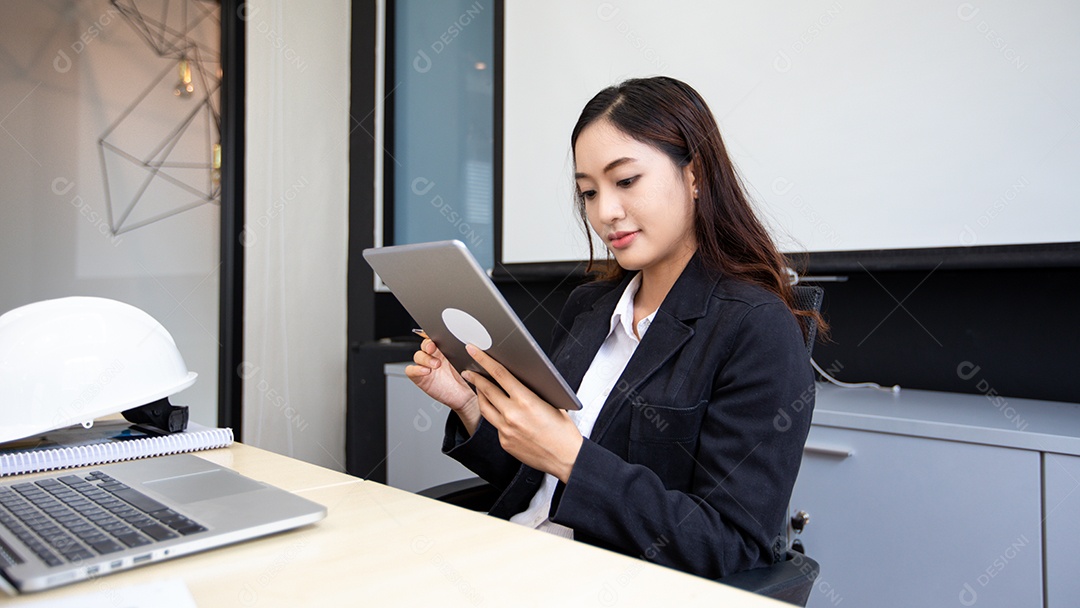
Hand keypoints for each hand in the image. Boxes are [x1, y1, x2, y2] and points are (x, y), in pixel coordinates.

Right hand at [405, 338, 479, 433]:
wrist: (466, 396)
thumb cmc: (468, 378)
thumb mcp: (468, 361)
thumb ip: (464, 350)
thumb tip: (467, 340)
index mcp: (445, 348)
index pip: (434, 336)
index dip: (432, 334)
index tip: (436, 335)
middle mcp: (434, 356)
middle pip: (424, 344)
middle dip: (428, 344)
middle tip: (433, 348)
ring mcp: (426, 366)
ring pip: (418, 355)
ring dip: (425, 358)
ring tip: (436, 365)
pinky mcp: (420, 378)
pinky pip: (411, 370)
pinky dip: (416, 369)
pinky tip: (425, 371)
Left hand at [462, 344, 582, 482]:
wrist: (566, 458)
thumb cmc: (563, 432)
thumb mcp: (552, 403)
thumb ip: (532, 391)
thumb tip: (519, 380)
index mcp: (526, 401)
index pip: (499, 374)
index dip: (484, 360)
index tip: (474, 351)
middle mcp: (512, 415)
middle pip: (486, 390)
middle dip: (474, 378)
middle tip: (468, 371)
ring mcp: (506, 430)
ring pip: (485, 407)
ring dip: (480, 396)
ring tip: (479, 389)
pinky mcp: (504, 442)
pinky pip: (495, 425)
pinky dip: (496, 416)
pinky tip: (502, 414)